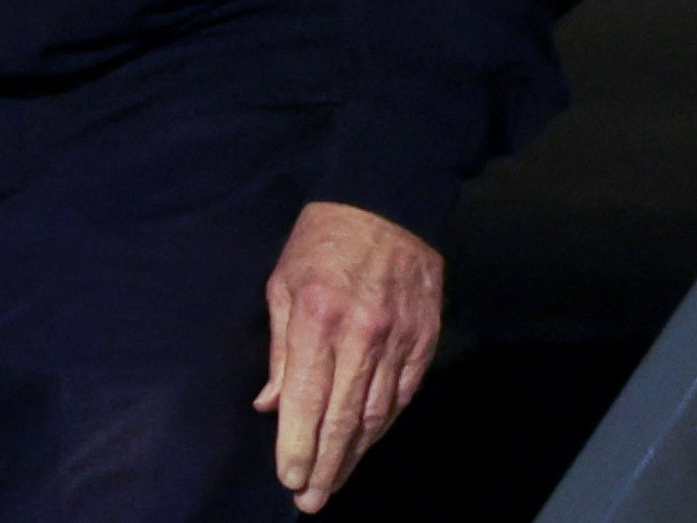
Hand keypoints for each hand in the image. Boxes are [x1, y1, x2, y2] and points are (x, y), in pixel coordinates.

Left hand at [254, 201, 443, 513]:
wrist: (387, 203)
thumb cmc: (320, 241)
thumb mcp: (282, 282)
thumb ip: (279, 349)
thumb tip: (272, 405)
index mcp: (318, 318)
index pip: (306, 399)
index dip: (297, 446)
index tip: (288, 479)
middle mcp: (361, 336)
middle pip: (343, 419)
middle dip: (325, 466)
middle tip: (310, 501)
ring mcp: (399, 341)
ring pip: (376, 415)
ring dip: (354, 455)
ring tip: (333, 483)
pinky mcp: (425, 342)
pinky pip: (402, 397)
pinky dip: (383, 427)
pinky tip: (365, 446)